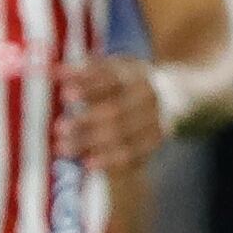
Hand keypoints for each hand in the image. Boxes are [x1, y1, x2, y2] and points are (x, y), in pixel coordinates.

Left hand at [56, 55, 172, 171]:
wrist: (177, 94)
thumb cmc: (128, 81)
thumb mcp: (113, 68)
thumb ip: (84, 71)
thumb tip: (54, 71)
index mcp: (137, 75)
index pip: (112, 81)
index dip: (89, 88)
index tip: (65, 95)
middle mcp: (149, 98)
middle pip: (116, 111)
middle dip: (85, 121)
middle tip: (57, 128)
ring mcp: (155, 121)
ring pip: (122, 135)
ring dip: (90, 143)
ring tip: (61, 149)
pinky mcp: (156, 141)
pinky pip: (133, 154)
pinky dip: (109, 160)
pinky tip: (86, 164)